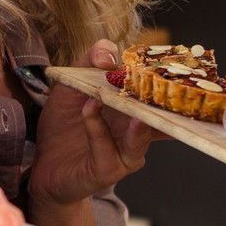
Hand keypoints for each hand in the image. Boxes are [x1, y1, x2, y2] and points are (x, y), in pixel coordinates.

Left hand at [28, 39, 159, 205]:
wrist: (45, 164)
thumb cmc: (64, 123)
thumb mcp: (72, 83)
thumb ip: (89, 60)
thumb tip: (109, 56)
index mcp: (135, 108)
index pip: (161, 94)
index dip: (172, 80)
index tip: (180, 62)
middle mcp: (138, 132)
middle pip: (162, 118)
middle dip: (169, 103)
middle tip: (170, 83)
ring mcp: (126, 152)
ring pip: (140, 138)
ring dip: (139, 122)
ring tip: (136, 110)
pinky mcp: (107, 169)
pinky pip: (106, 148)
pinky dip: (98, 128)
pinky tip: (91, 109)